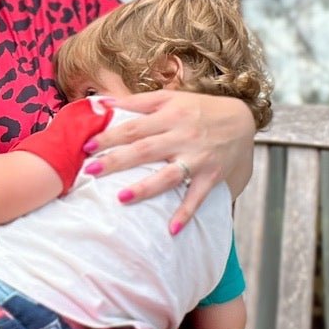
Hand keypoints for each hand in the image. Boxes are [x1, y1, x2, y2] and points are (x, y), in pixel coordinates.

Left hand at [82, 91, 254, 228]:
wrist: (242, 120)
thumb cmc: (199, 109)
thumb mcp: (170, 98)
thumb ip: (137, 102)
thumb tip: (103, 102)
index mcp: (170, 115)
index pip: (134, 127)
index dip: (110, 137)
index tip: (86, 146)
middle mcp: (183, 136)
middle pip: (145, 150)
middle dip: (117, 161)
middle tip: (91, 171)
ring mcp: (198, 158)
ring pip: (169, 175)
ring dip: (146, 188)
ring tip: (122, 198)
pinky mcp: (211, 176)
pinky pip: (197, 197)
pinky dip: (186, 213)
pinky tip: (172, 230)